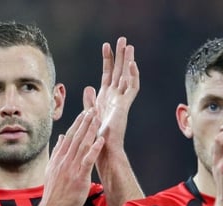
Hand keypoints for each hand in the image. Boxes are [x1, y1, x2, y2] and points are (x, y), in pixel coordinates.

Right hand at [36, 109, 103, 205]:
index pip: (69, 137)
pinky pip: (87, 160)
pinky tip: (100, 140)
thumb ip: (57, 152)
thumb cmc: (54, 193)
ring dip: (90, 131)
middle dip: (85, 122)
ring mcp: (71, 168)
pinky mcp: (79, 177)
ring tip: (97, 118)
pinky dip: (94, 149)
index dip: (77, 124)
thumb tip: (61, 138)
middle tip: (93, 109)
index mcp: (59, 158)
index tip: (84, 113)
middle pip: (76, 137)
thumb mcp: (51, 169)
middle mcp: (64, 160)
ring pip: (82, 145)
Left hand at [83, 36, 139, 152]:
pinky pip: (132, 88)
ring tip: (129, 45)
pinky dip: (133, 76)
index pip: (108, 73)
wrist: (103, 148)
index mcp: (106, 97)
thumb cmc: (96, 135)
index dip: (107, 59)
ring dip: (128, 61)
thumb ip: (90, 100)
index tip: (105, 45)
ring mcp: (121, 100)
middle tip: (123, 39)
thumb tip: (89, 87)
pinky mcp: (125, 106)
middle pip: (119, 71)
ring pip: (127, 76)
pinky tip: (132, 63)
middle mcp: (115, 96)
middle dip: (121, 55)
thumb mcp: (90, 114)